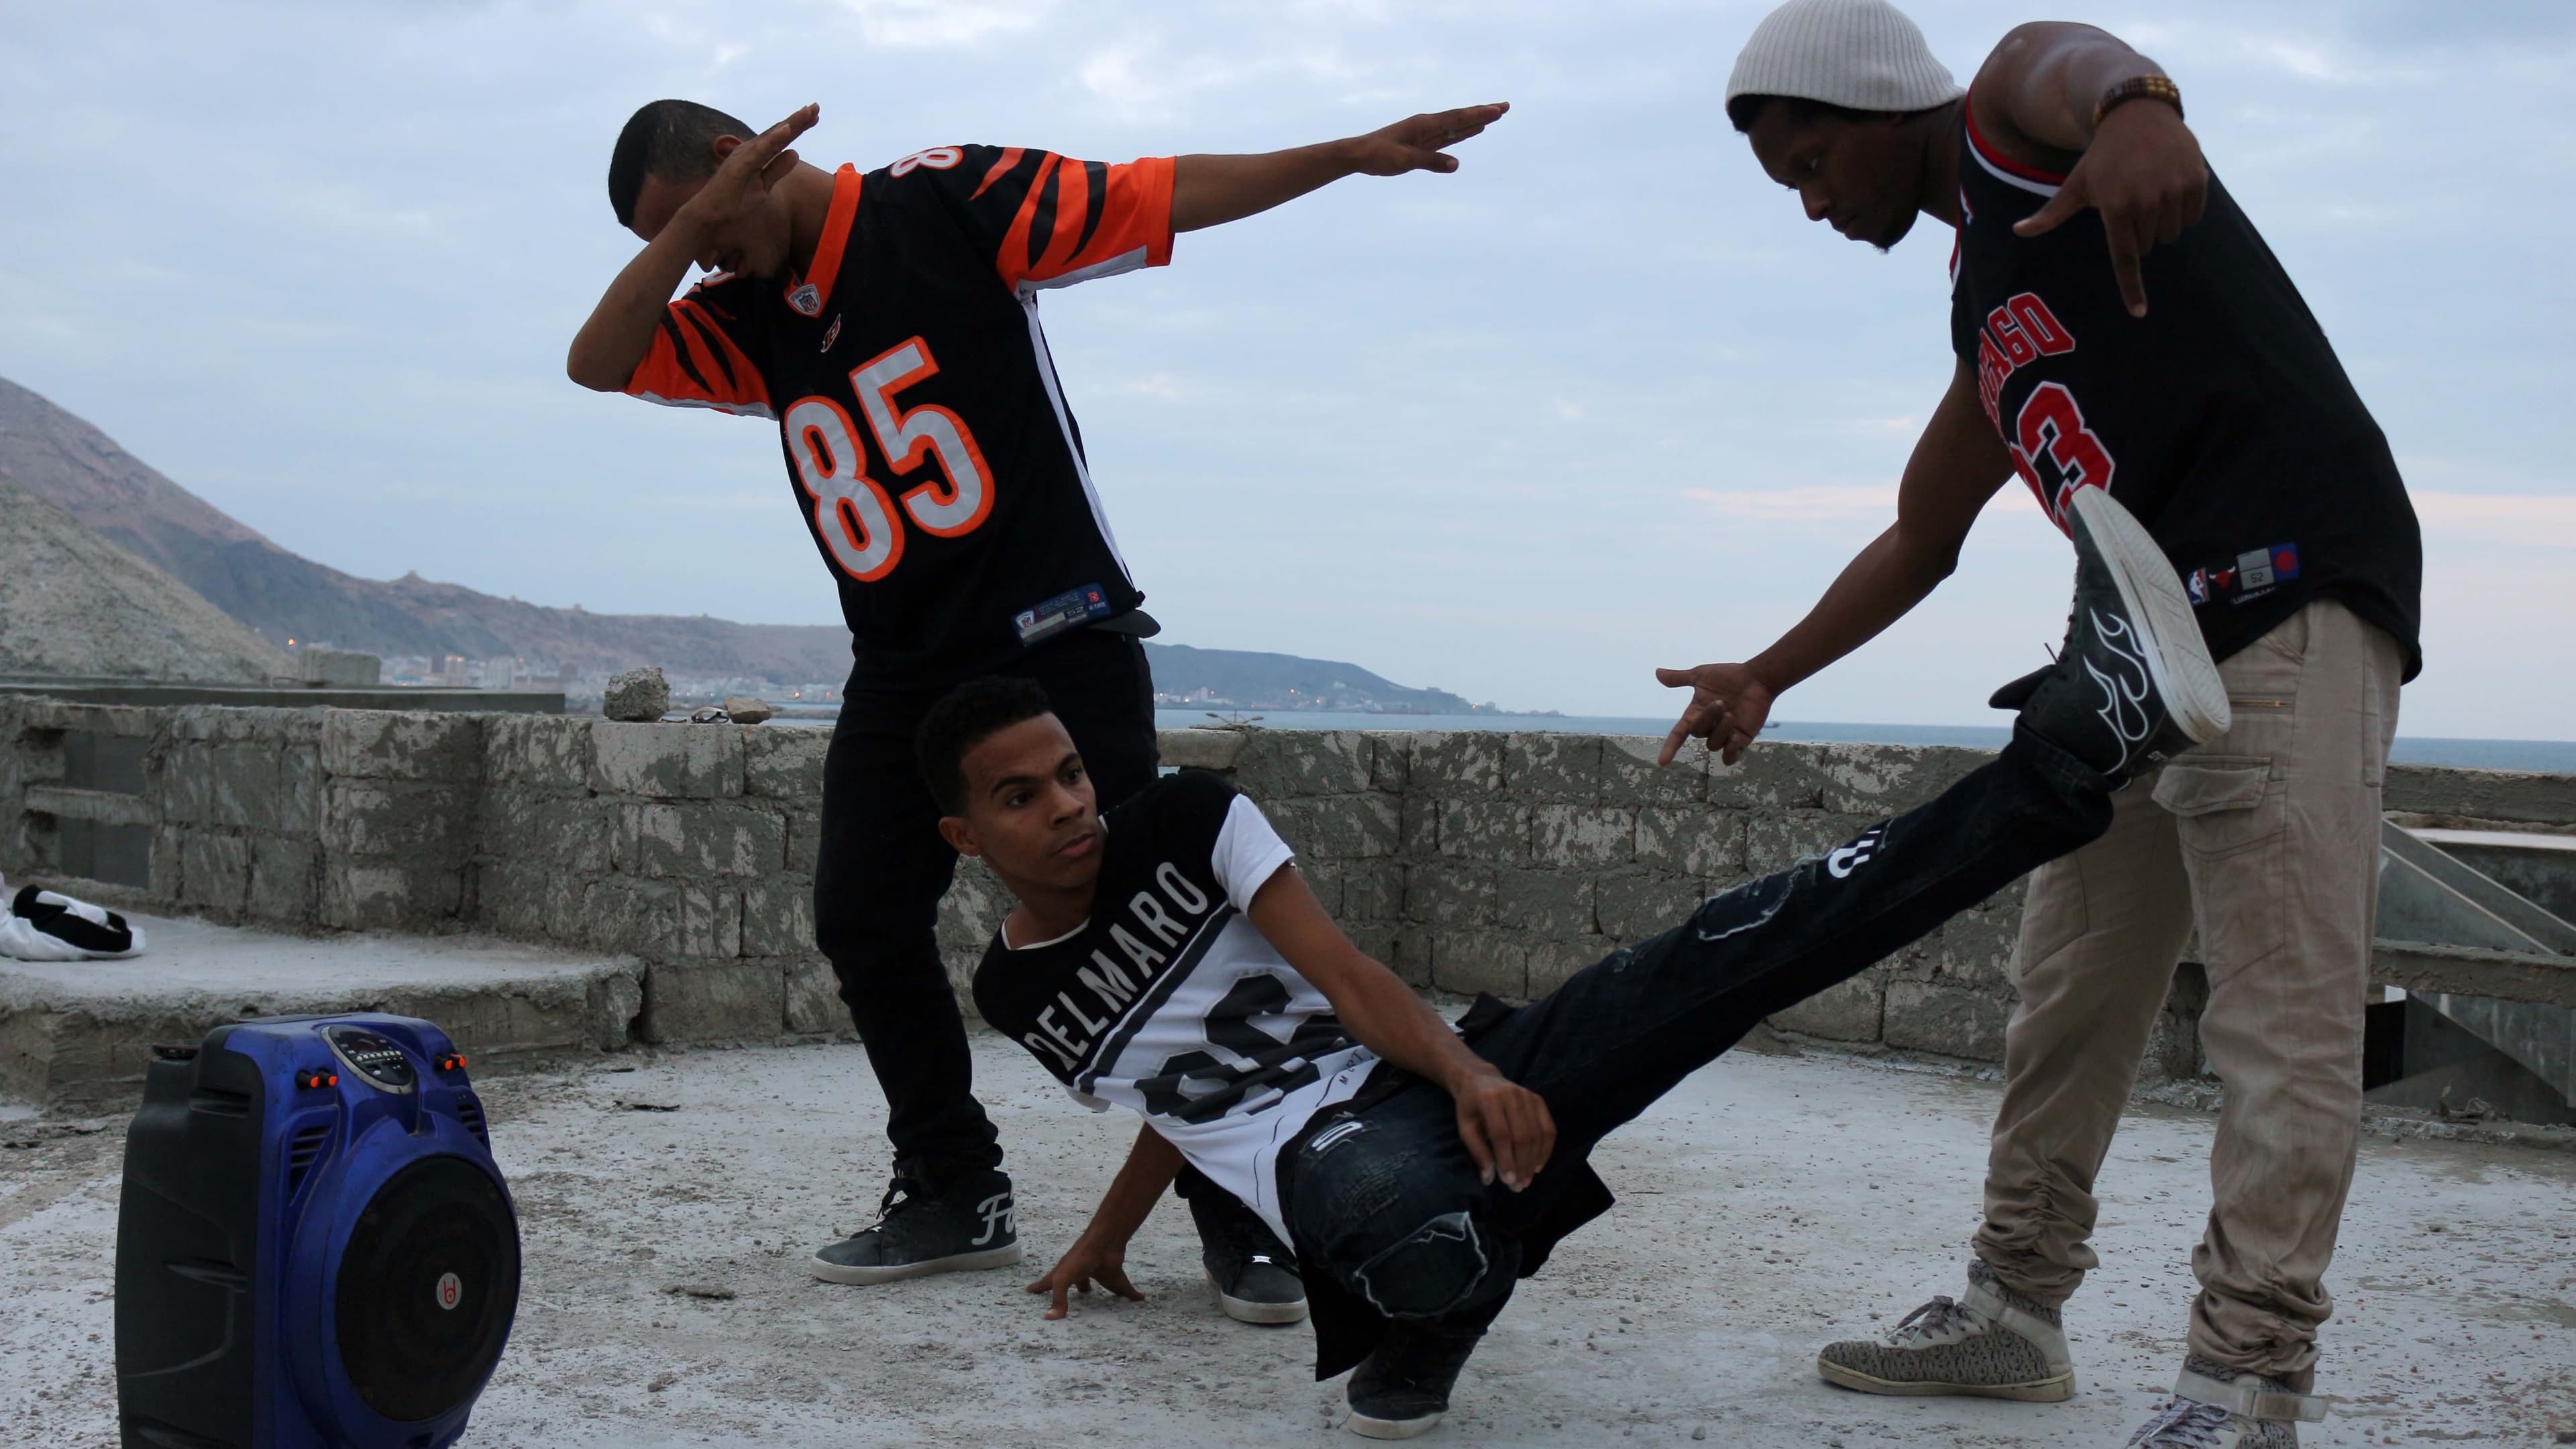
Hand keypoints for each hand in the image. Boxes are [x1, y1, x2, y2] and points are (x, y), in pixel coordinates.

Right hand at [674, 103, 820, 237]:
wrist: (712, 212)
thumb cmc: (735, 198)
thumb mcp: (764, 185)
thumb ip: (778, 169)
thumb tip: (795, 153)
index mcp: (758, 154)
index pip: (781, 138)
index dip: (798, 126)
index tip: (816, 115)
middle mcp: (751, 150)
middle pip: (779, 132)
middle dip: (798, 119)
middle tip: (816, 106)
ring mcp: (745, 155)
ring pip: (772, 137)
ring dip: (790, 124)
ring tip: (807, 112)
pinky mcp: (740, 165)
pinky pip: (760, 151)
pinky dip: (773, 139)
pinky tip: (787, 130)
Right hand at [1025, 1235, 1143, 1319]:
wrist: (1104, 1243)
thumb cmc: (1079, 1259)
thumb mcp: (1063, 1280)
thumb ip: (1058, 1300)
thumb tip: (1050, 1319)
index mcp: (1064, 1274)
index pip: (1048, 1284)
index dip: (1038, 1288)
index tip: (1028, 1291)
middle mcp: (1079, 1273)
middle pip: (1071, 1286)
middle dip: (1067, 1295)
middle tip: (1063, 1304)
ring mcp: (1097, 1273)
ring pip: (1095, 1286)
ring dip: (1094, 1295)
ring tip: (1094, 1302)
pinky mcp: (1114, 1276)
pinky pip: (1125, 1289)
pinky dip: (1132, 1295)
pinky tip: (1139, 1300)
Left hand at [1343, 102, 1508, 176]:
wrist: (1359, 155)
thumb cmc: (1378, 156)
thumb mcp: (1404, 160)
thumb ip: (1430, 161)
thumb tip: (1456, 164)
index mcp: (1424, 124)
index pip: (1457, 118)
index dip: (1478, 115)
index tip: (1497, 110)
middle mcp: (1428, 125)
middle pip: (1461, 118)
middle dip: (1483, 113)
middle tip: (1505, 107)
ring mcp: (1426, 133)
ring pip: (1457, 125)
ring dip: (1475, 120)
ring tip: (1494, 115)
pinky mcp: (1423, 142)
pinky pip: (1448, 136)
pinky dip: (1462, 132)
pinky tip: (1472, 129)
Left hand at [1451, 1069, 1554, 1191]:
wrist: (1480, 1079)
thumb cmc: (1470, 1107)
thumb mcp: (1465, 1127)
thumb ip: (1477, 1151)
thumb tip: (1489, 1179)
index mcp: (1489, 1099)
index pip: (1502, 1134)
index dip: (1506, 1159)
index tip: (1507, 1181)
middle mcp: (1512, 1095)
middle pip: (1523, 1135)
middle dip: (1522, 1164)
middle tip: (1518, 1186)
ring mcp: (1528, 1096)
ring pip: (1538, 1134)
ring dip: (1534, 1161)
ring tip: (1527, 1180)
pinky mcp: (1538, 1100)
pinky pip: (1548, 1128)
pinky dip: (1546, 1149)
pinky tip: (1538, 1165)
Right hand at [1655, 662, 1774, 766]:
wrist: (1757, 679)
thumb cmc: (1730, 676)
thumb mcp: (1701, 675)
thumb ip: (1679, 678)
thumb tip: (1657, 672)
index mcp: (1696, 714)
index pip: (1679, 734)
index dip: (1670, 748)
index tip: (1662, 762)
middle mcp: (1708, 727)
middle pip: (1698, 733)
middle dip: (1708, 718)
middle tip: (1722, 702)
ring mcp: (1724, 735)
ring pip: (1713, 745)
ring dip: (1721, 730)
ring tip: (1732, 714)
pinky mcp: (1741, 741)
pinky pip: (1730, 758)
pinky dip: (1730, 751)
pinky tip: (1735, 737)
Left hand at [2012, 99, 2205, 316]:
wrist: (2137, 114)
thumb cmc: (2101, 157)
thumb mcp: (2074, 185)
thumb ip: (2050, 215)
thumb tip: (2017, 232)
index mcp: (2114, 207)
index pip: (2125, 257)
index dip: (2131, 287)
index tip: (2139, 312)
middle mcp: (2146, 201)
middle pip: (2148, 245)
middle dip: (2139, 231)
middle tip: (2131, 200)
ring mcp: (2173, 190)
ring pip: (2171, 233)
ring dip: (2162, 221)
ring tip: (2150, 189)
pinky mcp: (2196, 180)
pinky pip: (2193, 217)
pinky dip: (2183, 209)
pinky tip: (2170, 184)